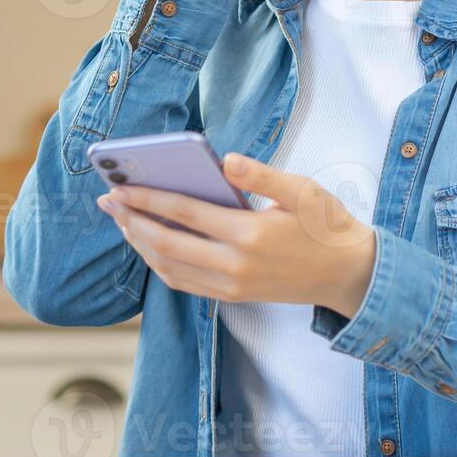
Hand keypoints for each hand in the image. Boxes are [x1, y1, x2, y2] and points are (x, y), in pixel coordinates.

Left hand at [96, 152, 376, 317]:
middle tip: (108, 202)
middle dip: (132, 221)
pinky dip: (160, 265)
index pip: (186, 213)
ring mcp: (232, 285)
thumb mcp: (303, 190)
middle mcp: (236, 264)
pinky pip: (184, 284)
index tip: (120, 186)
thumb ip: (261, 176)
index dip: (148, 199)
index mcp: (250, 233)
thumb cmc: (326, 225)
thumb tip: (227, 160)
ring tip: (123, 221)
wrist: (348, 275)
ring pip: (169, 268)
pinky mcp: (233, 296)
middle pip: (167, 244)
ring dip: (141, 245)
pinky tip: (150, 246)